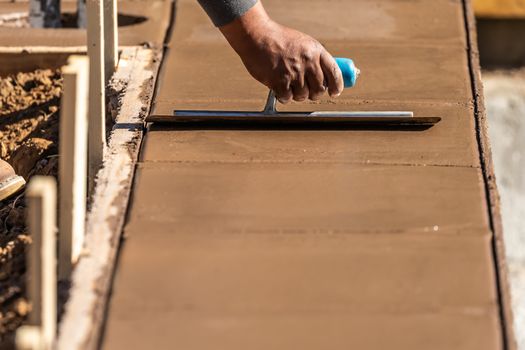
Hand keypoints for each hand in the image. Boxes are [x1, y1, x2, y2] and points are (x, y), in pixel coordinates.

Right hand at [219, 2, 343, 103]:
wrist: (256, 35)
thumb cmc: (278, 40)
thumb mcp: (303, 43)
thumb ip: (314, 59)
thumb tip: (325, 77)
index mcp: (316, 51)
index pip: (334, 72)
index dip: (336, 85)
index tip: (334, 91)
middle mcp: (307, 61)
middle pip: (319, 89)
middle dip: (314, 94)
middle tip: (307, 92)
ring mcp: (294, 72)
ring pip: (303, 96)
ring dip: (297, 95)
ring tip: (289, 85)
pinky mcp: (279, 81)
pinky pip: (287, 98)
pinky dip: (284, 96)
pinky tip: (279, 88)